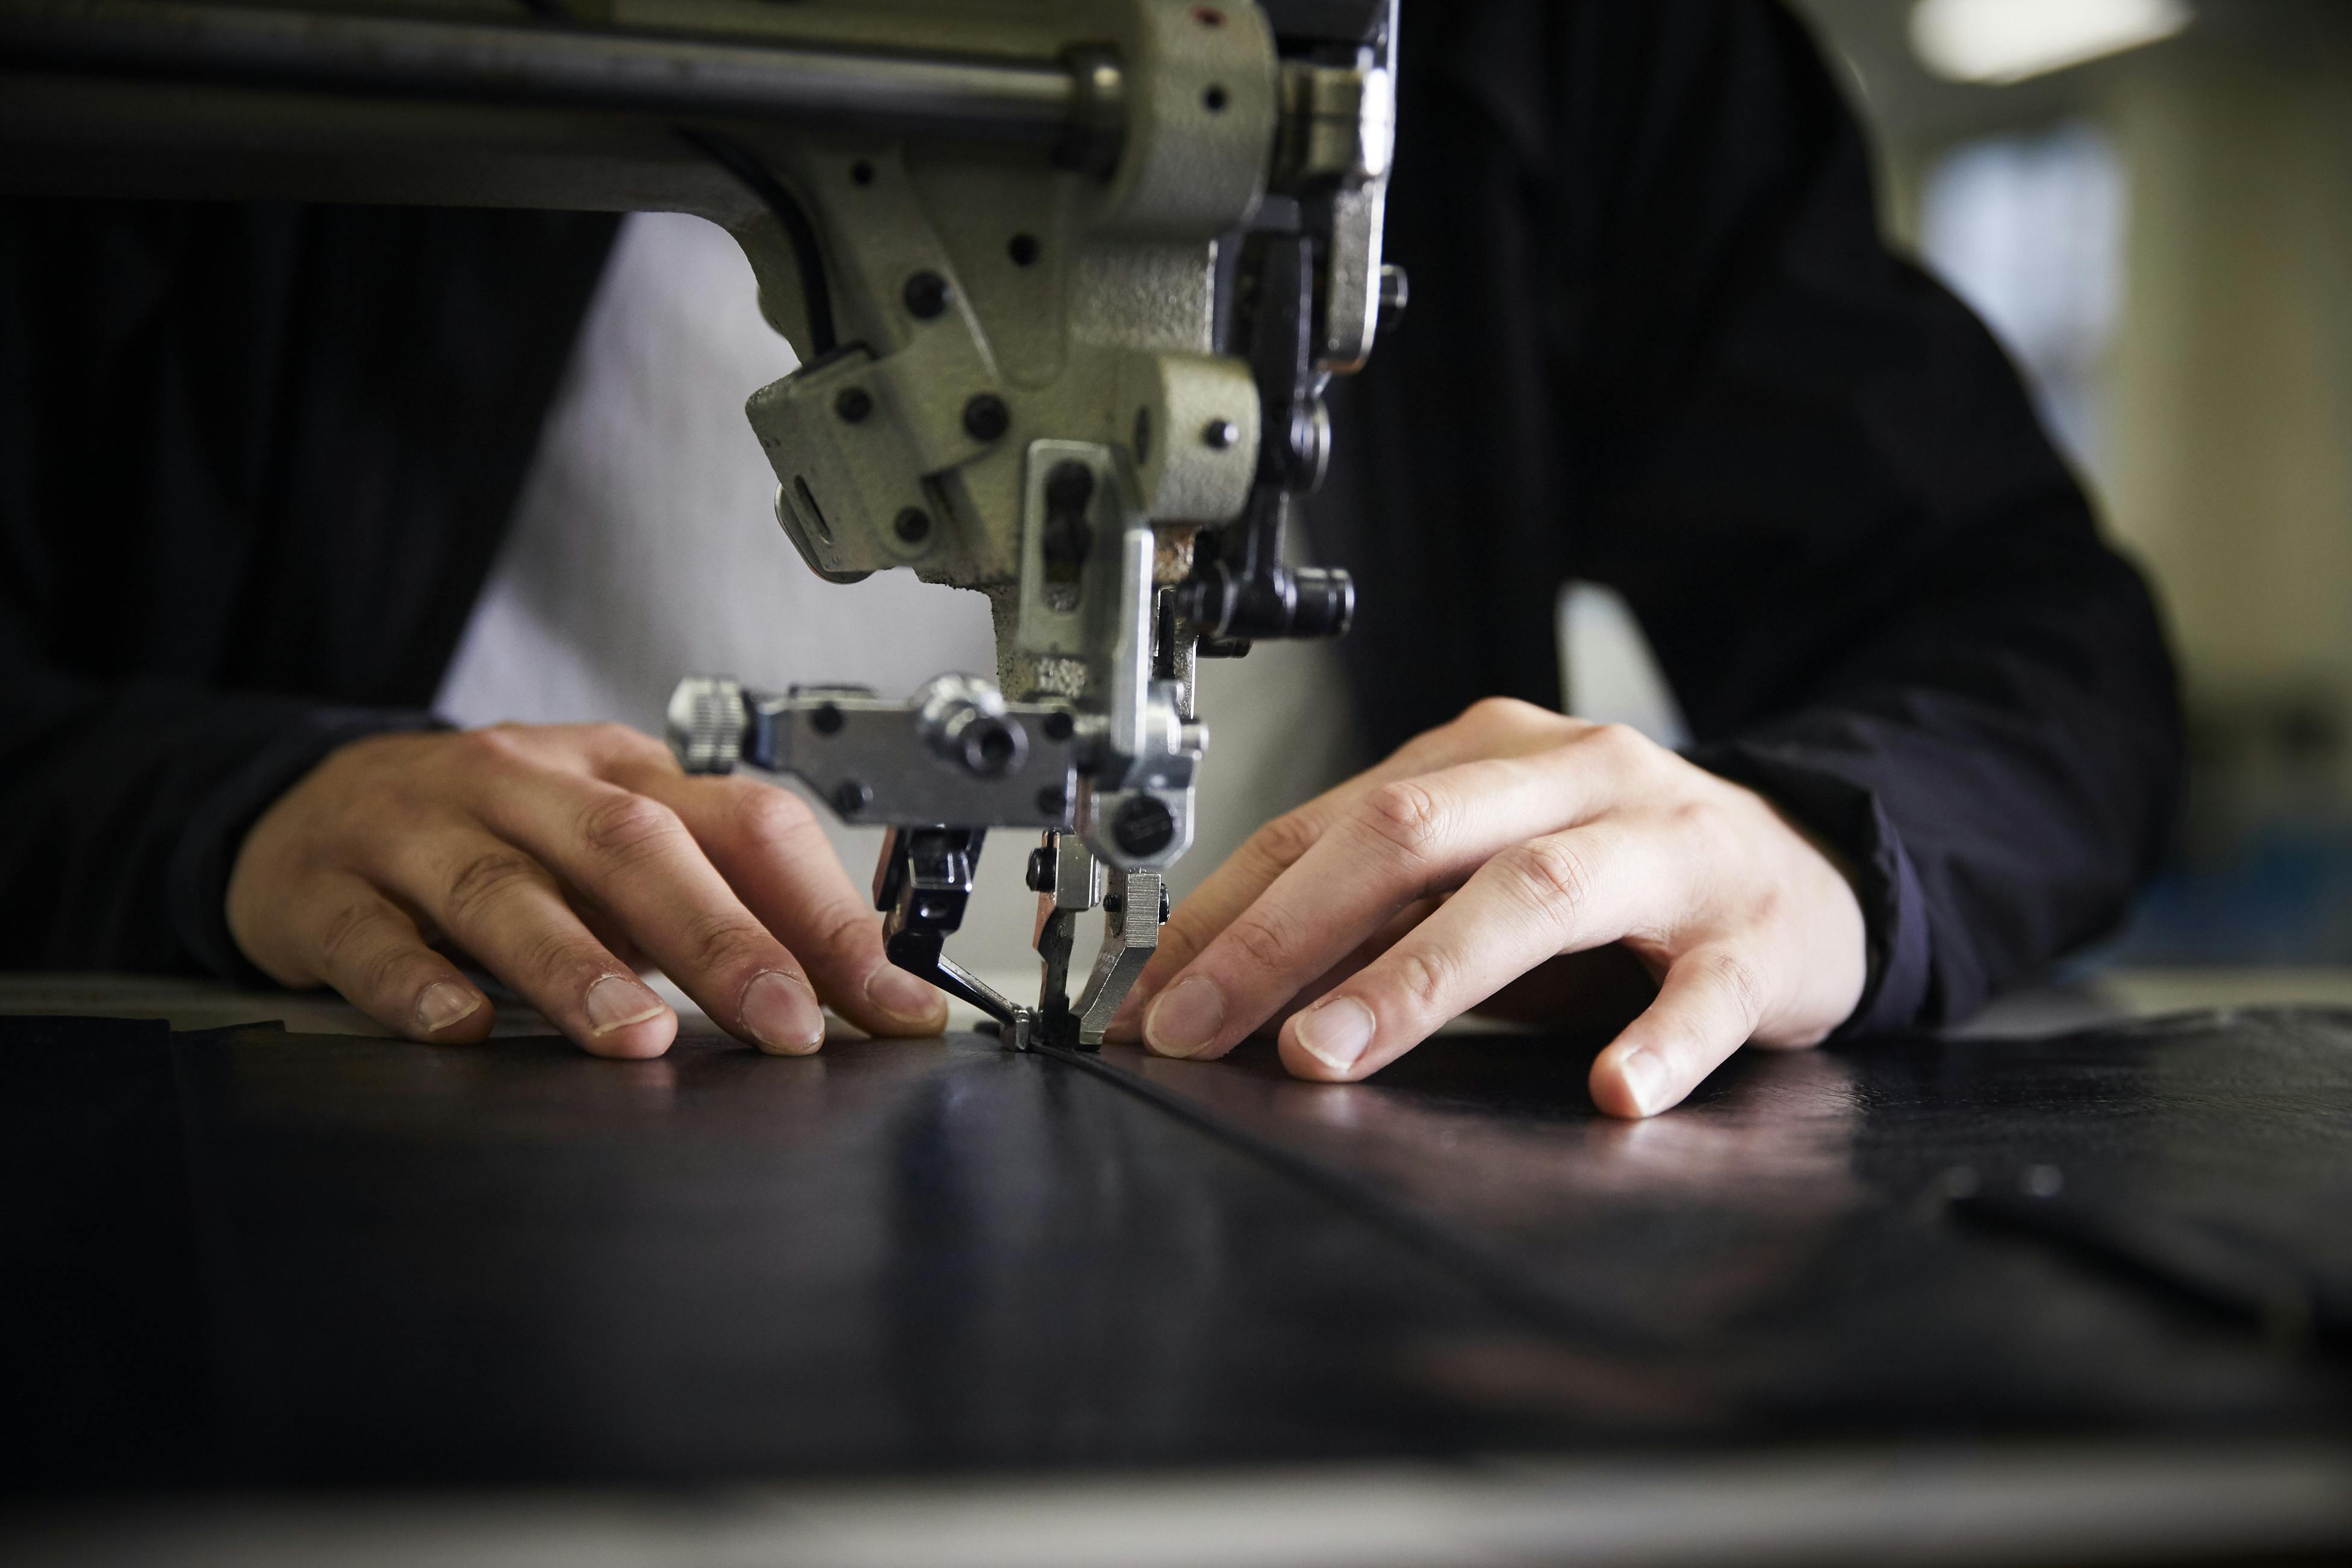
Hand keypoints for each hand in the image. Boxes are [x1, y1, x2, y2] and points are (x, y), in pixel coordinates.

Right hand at [226, 723, 946, 1055]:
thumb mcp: (618, 851)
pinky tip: (459, 1026)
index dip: (824, 913)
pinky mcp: (327, 890)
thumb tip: (847, 996)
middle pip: (634, 847)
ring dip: (577, 965)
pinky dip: (417, 981)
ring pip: (504, 888)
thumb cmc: (503, 840)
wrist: (313, 805)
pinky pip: (370, 936)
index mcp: (622, 773)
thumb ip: (722, 907)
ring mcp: (419, 831)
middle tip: (784, 1026)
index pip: (745, 825)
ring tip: (636, 1036)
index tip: (887, 1002)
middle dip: (720, 939)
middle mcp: (526, 785)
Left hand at [1115, 698, 1866, 1116]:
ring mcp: (1669, 849)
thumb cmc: (1615, 879)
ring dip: (1420, 978)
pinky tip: (1615, 1090)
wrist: (1808, 867)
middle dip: (1286, 934)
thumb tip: (1220, 987)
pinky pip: (1707, 990)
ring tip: (1332, 1052)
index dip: (1227, 912)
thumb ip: (1371, 911)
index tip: (1149, 1002)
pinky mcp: (1757, 935)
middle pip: (1410, 834)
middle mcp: (1572, 777)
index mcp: (1487, 754)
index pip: (1326, 823)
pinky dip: (1659, 1040)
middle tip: (1202, 1029)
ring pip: (1535, 895)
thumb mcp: (1482, 871)